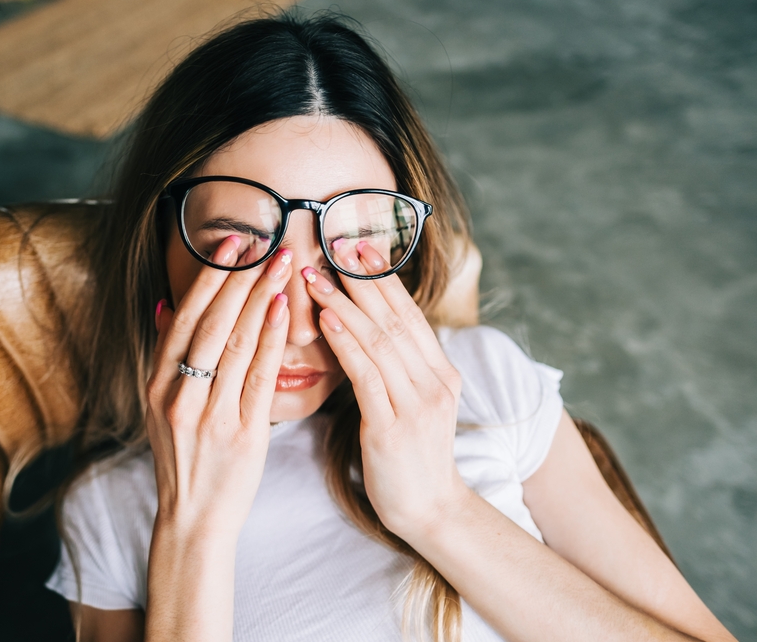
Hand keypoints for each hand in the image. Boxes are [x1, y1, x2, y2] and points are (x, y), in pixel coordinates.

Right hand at [146, 236, 291, 539]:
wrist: (193, 517)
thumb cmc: (184, 457)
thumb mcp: (160, 406)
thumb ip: (164, 356)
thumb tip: (164, 305)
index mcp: (157, 384)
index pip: (183, 318)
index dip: (209, 277)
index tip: (231, 242)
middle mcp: (178, 395)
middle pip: (210, 323)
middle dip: (239, 277)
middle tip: (265, 241)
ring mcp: (208, 414)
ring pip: (234, 343)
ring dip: (260, 297)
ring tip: (282, 263)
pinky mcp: (241, 433)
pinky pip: (257, 376)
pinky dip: (269, 339)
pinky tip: (283, 310)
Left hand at [302, 241, 468, 541]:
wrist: (429, 510)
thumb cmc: (409, 456)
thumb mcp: (412, 404)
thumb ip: (398, 368)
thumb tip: (367, 329)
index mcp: (441, 372)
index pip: (409, 314)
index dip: (383, 279)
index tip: (358, 247)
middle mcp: (435, 381)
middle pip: (395, 318)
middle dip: (363, 279)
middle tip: (334, 245)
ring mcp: (417, 403)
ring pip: (379, 340)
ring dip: (345, 303)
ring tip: (315, 276)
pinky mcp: (393, 427)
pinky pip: (366, 374)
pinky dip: (345, 342)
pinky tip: (325, 319)